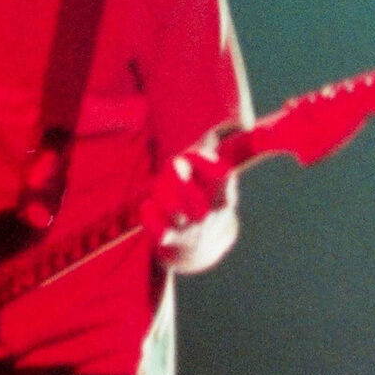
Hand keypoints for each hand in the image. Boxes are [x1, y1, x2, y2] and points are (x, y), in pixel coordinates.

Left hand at [139, 149, 233, 269]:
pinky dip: (150, 214)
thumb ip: (212, 154)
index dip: (203, 160)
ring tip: (160, 183)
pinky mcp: (170, 241)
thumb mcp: (214, 180)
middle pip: (193, 194)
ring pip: (174, 210)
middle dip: (177, 173)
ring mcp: (190, 230)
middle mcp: (210, 216)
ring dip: (163, 190)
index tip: (192, 153)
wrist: (198, 246)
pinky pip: (157, 230)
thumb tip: (221, 128)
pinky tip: (149, 204)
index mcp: (225, 197)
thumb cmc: (203, 199)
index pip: (221, 176)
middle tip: (173, 164)